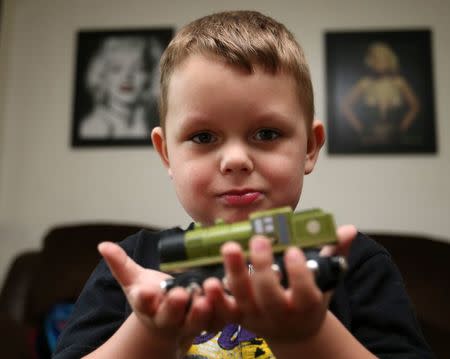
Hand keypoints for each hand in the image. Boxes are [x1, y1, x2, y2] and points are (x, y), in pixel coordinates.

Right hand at [97, 242, 214, 351]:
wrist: (168, 323)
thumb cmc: (152, 297)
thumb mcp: (134, 281)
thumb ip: (120, 264)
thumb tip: (103, 245)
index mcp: (147, 308)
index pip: (142, 304)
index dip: (144, 298)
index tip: (144, 291)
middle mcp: (167, 319)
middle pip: (169, 315)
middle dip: (173, 306)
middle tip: (178, 293)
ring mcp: (188, 324)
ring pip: (195, 321)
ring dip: (199, 312)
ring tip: (203, 299)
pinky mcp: (209, 324)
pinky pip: (217, 320)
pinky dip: (222, 312)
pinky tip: (227, 297)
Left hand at [217, 225, 356, 345]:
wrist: (293, 332)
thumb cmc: (309, 300)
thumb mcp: (325, 280)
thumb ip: (334, 254)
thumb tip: (349, 229)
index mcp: (306, 306)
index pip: (305, 293)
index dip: (299, 273)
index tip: (294, 250)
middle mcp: (281, 315)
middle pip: (269, 295)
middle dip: (263, 267)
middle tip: (258, 239)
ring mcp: (257, 318)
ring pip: (243, 299)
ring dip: (234, 273)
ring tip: (230, 248)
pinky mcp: (239, 318)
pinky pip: (224, 311)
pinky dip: (216, 298)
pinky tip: (209, 280)